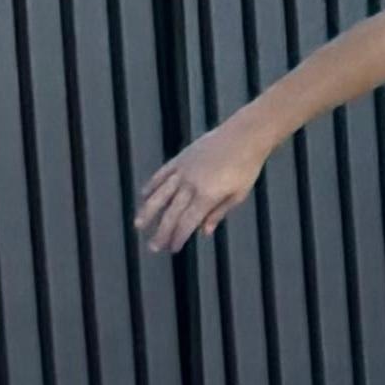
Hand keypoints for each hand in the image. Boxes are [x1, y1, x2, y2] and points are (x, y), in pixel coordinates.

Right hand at [134, 124, 265, 253]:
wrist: (243, 136)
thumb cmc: (246, 167)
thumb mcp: (238, 195)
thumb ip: (218, 213)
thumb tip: (204, 233)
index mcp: (207, 196)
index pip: (187, 222)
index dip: (178, 237)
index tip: (172, 249)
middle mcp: (191, 184)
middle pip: (171, 213)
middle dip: (161, 231)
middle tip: (153, 247)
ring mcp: (183, 170)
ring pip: (160, 194)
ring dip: (148, 211)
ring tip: (138, 225)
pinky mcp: (180, 158)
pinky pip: (161, 174)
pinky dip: (151, 186)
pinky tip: (144, 196)